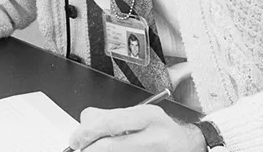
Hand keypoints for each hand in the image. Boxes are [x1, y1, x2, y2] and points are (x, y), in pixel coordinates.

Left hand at [68, 105, 206, 151]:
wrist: (186, 146)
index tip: (76, 138)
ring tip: (96, 149)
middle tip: (80, 147)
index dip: (87, 132)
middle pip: (108, 146)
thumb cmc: (160, 130)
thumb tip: (84, 124)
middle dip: (88, 148)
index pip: (109, 123)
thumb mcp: (140, 114)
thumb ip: (112, 115)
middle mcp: (153, 137)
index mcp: (149, 117)